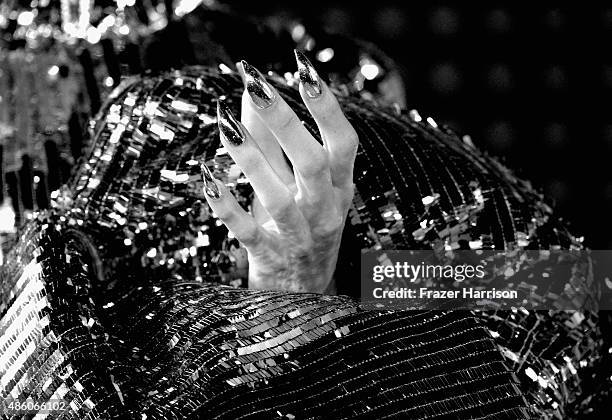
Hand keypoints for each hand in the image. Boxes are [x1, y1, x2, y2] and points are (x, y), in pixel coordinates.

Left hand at [200, 51, 357, 292]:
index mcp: (339, 188)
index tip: (303, 69)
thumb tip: (253, 92)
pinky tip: (208, 179)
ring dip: (253, 160)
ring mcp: (299, 237)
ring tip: (226, 123)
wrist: (304, 297)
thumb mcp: (297, 184)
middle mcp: (325, 211)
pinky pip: (248, 232)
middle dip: (285, 121)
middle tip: (256, 84)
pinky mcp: (270, 258)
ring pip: (279, 198)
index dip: (327, 107)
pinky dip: (227, 206)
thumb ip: (276, 141)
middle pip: (312, 163)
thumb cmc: (301, 227)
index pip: (343, 143)